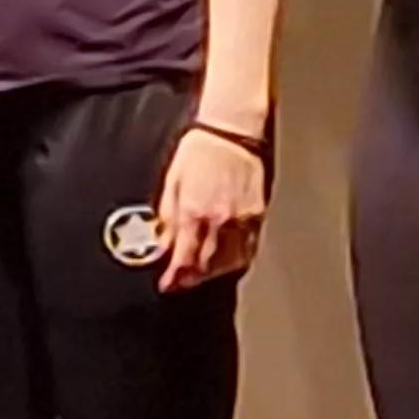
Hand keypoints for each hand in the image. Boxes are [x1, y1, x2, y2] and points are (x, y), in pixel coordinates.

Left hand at [155, 124, 268, 292]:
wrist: (230, 133)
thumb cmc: (197, 153)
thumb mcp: (171, 184)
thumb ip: (167, 219)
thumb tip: (161, 246)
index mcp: (194, 212)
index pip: (184, 258)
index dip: (174, 277)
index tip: (166, 285)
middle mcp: (219, 221)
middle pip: (205, 265)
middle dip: (190, 278)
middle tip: (179, 282)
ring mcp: (242, 220)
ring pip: (228, 262)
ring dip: (211, 273)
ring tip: (198, 274)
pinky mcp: (257, 216)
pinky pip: (247, 250)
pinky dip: (233, 262)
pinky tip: (223, 262)